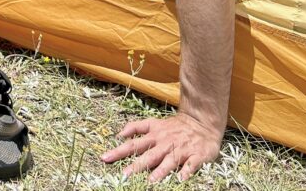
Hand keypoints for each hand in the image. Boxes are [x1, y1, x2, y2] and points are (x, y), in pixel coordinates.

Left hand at [100, 113, 221, 182]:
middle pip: (148, 155)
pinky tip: (180, 180)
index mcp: (154, 136)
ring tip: (150, 182)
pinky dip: (186, 172)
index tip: (105, 158)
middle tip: (124, 175)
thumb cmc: (174, 126)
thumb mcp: (153, 122)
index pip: (133, 144)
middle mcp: (165, 144)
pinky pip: (191, 165)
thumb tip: (119, 135)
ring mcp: (181, 150)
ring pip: (169, 161)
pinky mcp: (196, 156)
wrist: (201, 122)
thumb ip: (136, 127)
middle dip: (135, 166)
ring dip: (159, 172)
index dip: (119, 151)